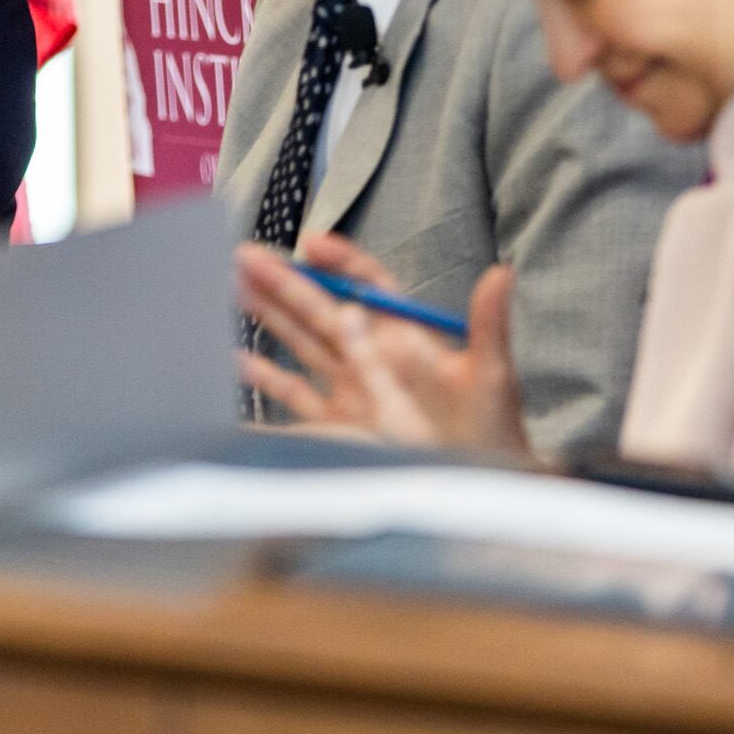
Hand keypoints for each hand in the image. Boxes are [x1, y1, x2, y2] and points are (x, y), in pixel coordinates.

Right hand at [235, 236, 527, 455]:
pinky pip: (295, 395)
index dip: (340, 264)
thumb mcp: (492, 376)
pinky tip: (235, 360)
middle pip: (322, 310)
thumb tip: (503, 274)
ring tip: (230, 290)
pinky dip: (265, 378)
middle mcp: (374, 358)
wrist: (483, 489)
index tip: (311, 245)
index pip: (369, 287)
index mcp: (408, 338)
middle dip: (284, 282)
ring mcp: (352, 390)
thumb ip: (490, 324)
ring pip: (301, 344)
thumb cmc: (493, 431)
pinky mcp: (338, 425)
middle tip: (244, 255)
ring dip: (267, 318)